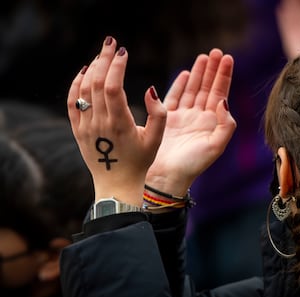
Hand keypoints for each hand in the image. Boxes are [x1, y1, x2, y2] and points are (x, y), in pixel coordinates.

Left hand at [67, 36, 166, 205]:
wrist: (116, 183)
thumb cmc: (140, 161)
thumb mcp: (157, 139)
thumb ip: (159, 113)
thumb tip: (150, 89)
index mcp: (120, 124)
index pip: (112, 86)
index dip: (116, 66)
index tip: (123, 52)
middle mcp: (99, 123)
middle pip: (96, 82)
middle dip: (104, 59)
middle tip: (111, 42)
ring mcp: (85, 127)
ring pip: (84, 90)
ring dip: (92, 68)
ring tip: (101, 55)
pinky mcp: (78, 130)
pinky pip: (72, 103)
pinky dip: (76, 85)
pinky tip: (84, 72)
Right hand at [145, 48, 235, 196]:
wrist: (167, 176)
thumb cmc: (192, 164)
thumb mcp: (216, 146)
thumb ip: (225, 124)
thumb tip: (224, 101)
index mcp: (212, 122)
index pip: (220, 93)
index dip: (223, 76)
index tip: (227, 58)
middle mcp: (199, 117)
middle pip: (207, 88)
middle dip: (212, 69)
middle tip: (216, 51)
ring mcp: (183, 117)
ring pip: (192, 90)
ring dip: (198, 73)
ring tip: (203, 56)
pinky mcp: (167, 118)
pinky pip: (175, 97)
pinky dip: (179, 85)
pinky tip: (185, 74)